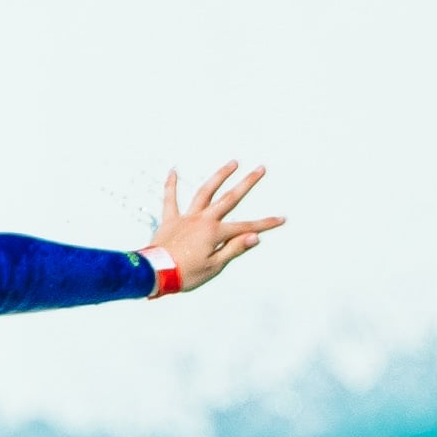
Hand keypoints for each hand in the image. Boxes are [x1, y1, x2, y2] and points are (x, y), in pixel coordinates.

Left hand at [150, 162, 283, 290]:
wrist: (155, 273)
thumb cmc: (185, 273)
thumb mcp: (214, 266)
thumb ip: (234, 249)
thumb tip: (255, 237)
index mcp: (215, 233)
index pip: (246, 228)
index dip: (265, 224)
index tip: (281, 219)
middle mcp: (203, 220)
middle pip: (229, 198)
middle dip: (247, 183)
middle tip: (260, 169)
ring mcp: (186, 217)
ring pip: (205, 192)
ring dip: (219, 176)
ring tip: (232, 163)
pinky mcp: (171, 219)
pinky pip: (170, 199)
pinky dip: (171, 185)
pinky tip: (173, 171)